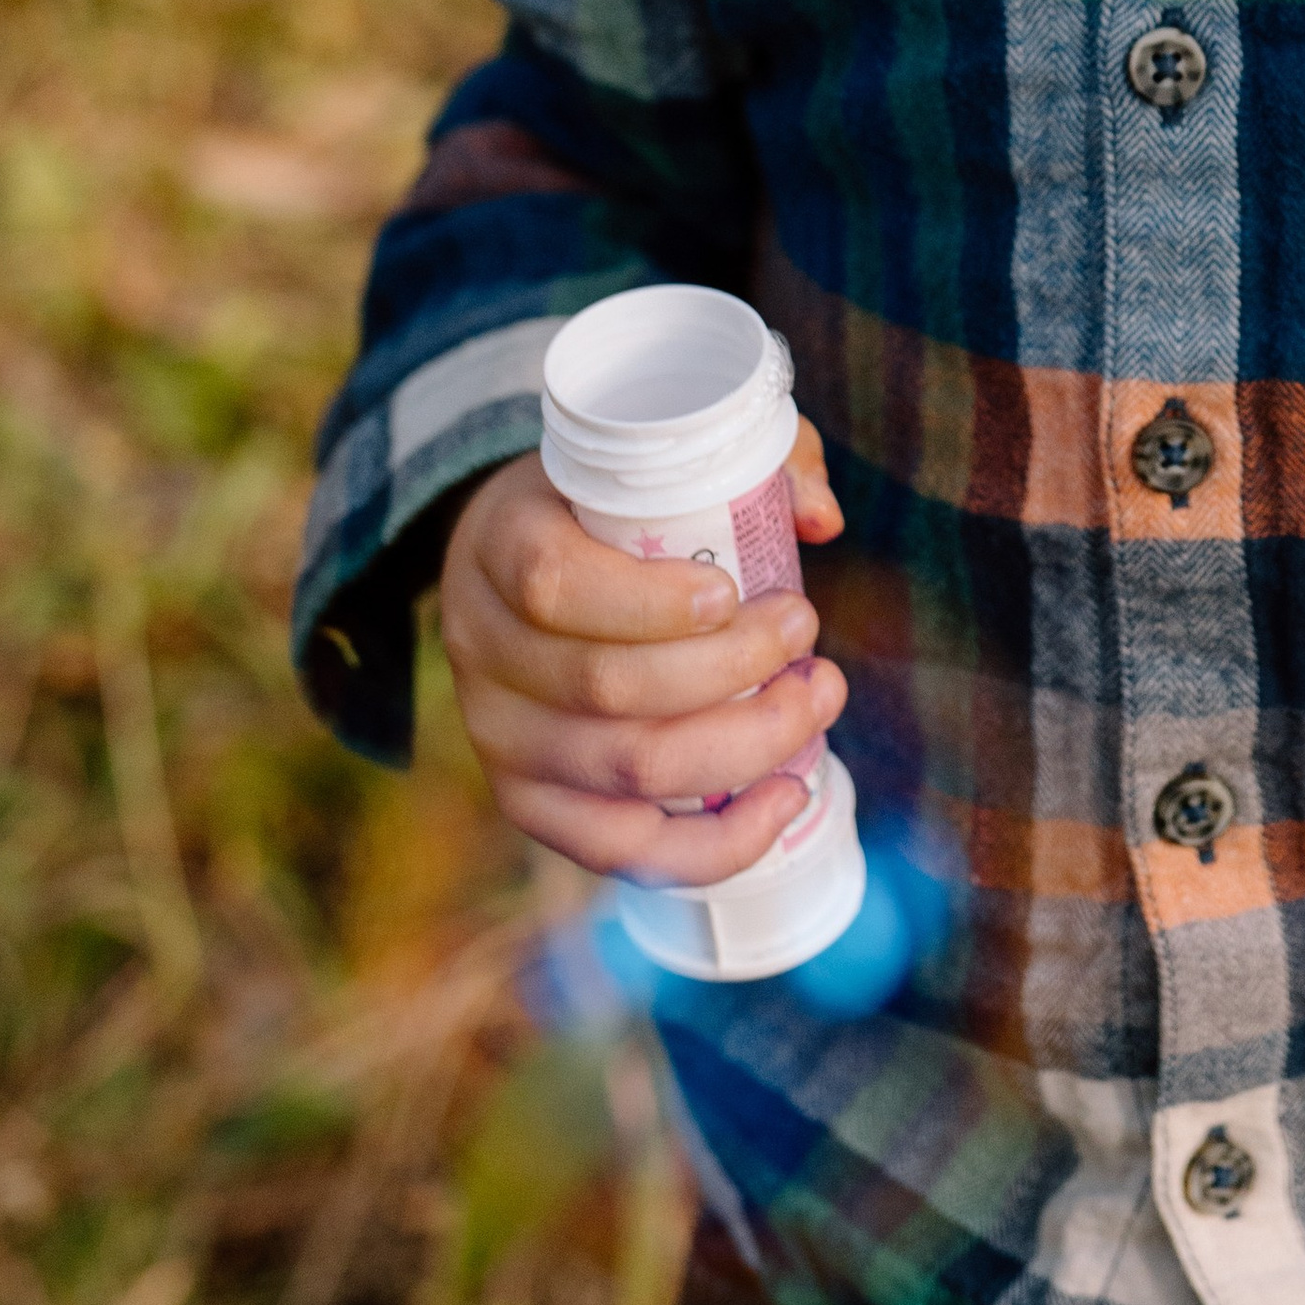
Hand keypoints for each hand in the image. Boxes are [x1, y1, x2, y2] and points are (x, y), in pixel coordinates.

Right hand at [440, 416, 845, 883]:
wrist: (513, 563)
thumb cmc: (605, 503)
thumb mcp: (656, 456)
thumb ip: (747, 462)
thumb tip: (820, 519)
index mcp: (500, 545)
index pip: (557, 585)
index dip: (654, 601)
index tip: (737, 591)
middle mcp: (483, 648)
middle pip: (607, 690)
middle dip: (733, 673)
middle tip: (807, 637)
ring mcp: (498, 736)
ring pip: (627, 771)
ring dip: (744, 746)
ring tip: (817, 700)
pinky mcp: (527, 801)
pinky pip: (616, 848)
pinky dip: (712, 842)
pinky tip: (784, 800)